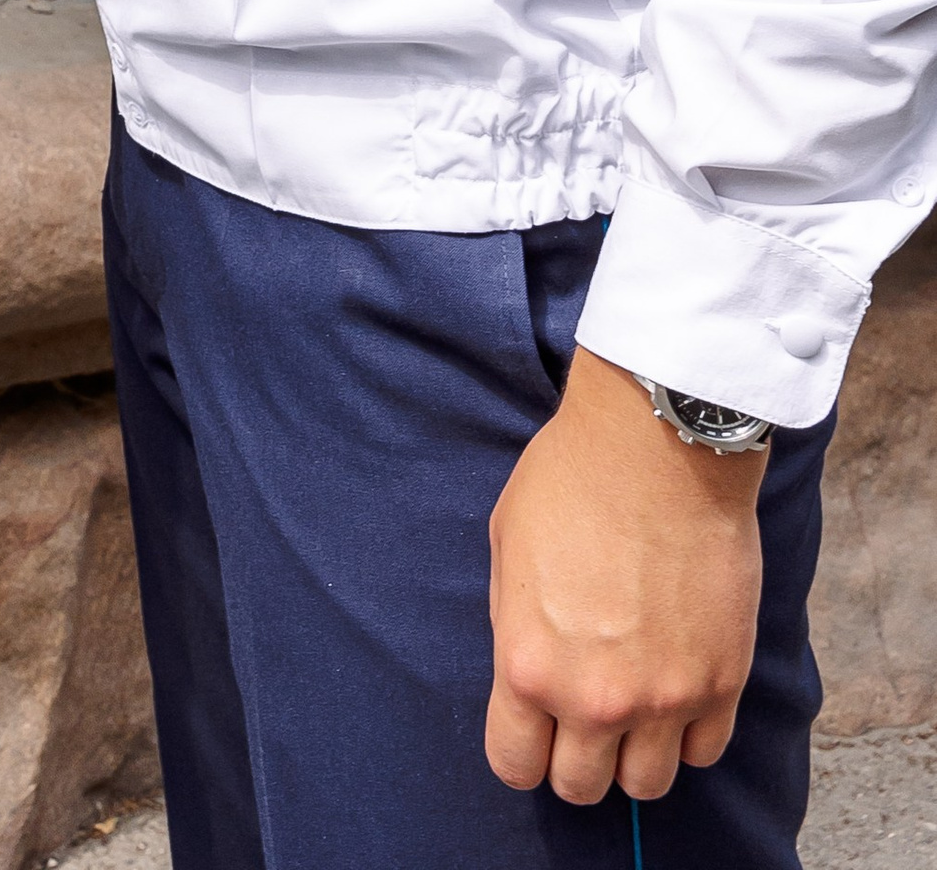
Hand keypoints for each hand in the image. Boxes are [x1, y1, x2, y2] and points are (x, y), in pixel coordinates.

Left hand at [487, 346, 764, 802]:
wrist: (657, 444)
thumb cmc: (571, 481)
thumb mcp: (507, 550)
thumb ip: (516, 628)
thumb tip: (529, 672)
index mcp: (529, 666)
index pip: (515, 764)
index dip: (522, 752)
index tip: (533, 733)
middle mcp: (595, 698)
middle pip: (581, 786)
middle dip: (577, 759)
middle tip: (584, 718)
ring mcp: (665, 697)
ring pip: (647, 785)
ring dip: (635, 755)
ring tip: (634, 709)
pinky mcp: (723, 683)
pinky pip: (705, 752)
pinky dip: (689, 734)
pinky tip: (677, 691)